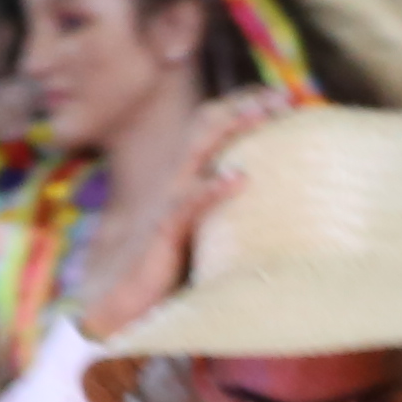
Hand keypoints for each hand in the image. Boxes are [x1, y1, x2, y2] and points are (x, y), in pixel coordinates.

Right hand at [81, 86, 293, 343]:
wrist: (119, 304)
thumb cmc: (164, 274)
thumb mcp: (203, 236)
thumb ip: (226, 215)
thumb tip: (265, 202)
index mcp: (186, 180)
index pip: (211, 129)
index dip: (242, 107)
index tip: (281, 98)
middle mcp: (176, 184)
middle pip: (207, 128)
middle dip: (243, 106)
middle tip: (282, 96)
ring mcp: (168, 205)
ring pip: (198, 153)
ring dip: (231, 129)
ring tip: (262, 114)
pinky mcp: (163, 234)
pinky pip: (188, 206)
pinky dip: (212, 189)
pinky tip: (238, 179)